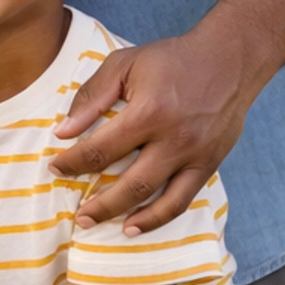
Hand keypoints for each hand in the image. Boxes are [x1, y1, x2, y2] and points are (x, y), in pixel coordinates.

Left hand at [50, 27, 248, 234]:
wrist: (229, 59)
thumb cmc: (171, 59)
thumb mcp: (125, 64)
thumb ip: (91, 96)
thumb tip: (63, 131)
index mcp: (149, 112)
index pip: (101, 148)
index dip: (73, 162)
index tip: (56, 168)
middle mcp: (174, 139)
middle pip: (130, 184)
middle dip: (99, 204)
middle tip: (78, 216)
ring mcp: (195, 155)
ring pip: (158, 200)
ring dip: (127, 217)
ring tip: (100, 226)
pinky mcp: (210, 163)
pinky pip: (183, 200)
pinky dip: (159, 217)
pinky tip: (137, 225)